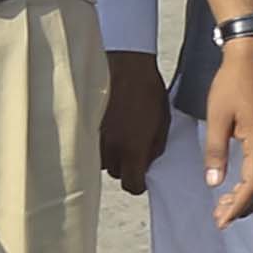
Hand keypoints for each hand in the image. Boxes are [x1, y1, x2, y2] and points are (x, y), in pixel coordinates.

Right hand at [99, 52, 167, 196]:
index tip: (141, 177)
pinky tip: (112, 130)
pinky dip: (102, 144)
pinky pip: (94, 146)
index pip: (132, 185)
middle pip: (117, 175)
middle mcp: (112, 148)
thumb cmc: (149, 91)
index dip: (138, 184)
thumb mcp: (163, 123)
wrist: (127, 66)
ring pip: (104, 162)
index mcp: (134, 149)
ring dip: (113, 156)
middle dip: (126, 168)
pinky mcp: (88, 126)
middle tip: (134, 152)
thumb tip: (147, 163)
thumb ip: (155, 148)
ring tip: (122, 139)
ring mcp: (98, 138)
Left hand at [200, 32, 252, 224]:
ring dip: (251, 197)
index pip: (252, 187)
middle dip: (245, 207)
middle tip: (221, 217)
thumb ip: (216, 152)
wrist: (251, 58)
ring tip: (227, 203)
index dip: (237, 207)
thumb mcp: (216, 118)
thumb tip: (214, 183)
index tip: (221, 221)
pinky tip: (240, 182)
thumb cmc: (232, 84)